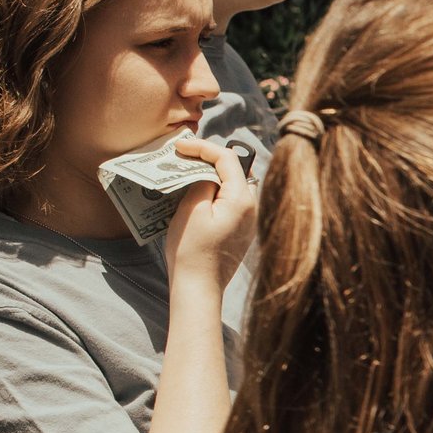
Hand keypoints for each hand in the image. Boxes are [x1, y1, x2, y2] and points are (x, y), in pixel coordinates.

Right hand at [162, 137, 255, 289]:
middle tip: (182, 155)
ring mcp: (249, 220)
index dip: (203, 147)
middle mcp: (252, 208)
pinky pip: (230, 201)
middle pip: (234, 169)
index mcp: (242, 199)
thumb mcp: (192, 209)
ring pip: (232, 185)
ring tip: (185, 171)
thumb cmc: (192, 249)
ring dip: (210, 175)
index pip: (228, 158)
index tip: (180, 145)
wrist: (199, 287)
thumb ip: (203, 183)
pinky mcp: (241, 230)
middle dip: (208, 158)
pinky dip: (214, 191)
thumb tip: (208, 172)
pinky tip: (195, 192)